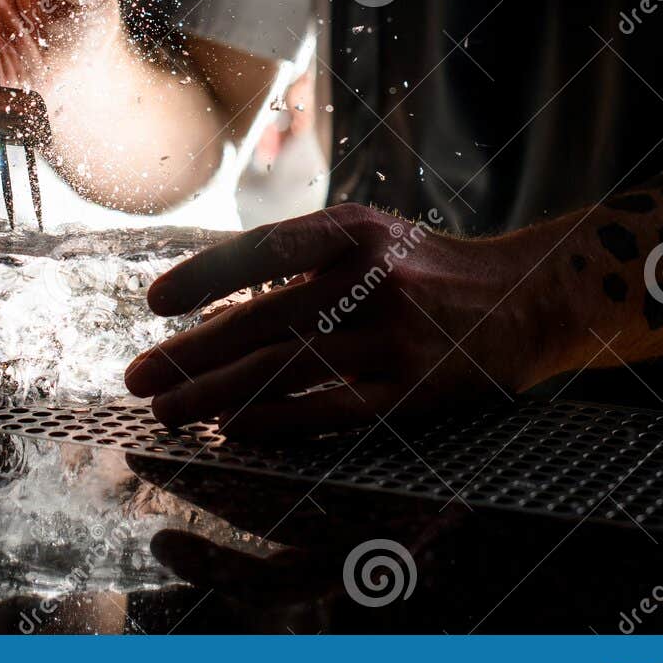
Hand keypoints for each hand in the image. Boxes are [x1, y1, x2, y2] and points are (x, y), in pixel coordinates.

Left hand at [124, 204, 572, 439]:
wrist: (525, 300)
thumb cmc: (428, 269)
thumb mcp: (372, 238)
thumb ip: (301, 261)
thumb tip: (210, 305)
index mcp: (357, 231)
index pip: (265, 248)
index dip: (205, 275)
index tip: (153, 303)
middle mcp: (374, 279)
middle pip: (263, 320)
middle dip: (190, 353)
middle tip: (137, 377)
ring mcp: (393, 337)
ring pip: (284, 370)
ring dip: (214, 394)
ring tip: (166, 409)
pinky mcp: (409, 392)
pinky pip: (324, 411)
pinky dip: (271, 422)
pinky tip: (231, 431)